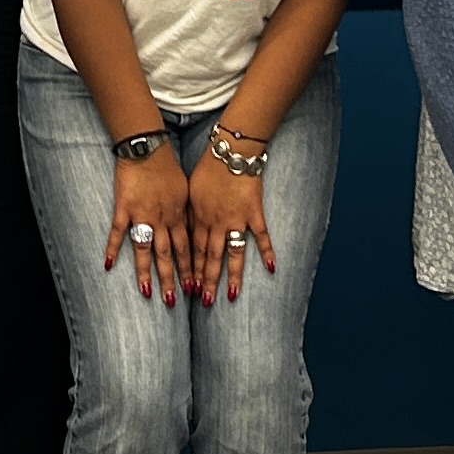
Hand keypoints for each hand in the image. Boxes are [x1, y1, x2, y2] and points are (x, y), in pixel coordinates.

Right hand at [106, 146, 188, 304]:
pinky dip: (113, 249)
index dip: (190, 269)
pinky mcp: (124, 208)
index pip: (186, 248)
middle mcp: (162, 220)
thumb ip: (186, 213)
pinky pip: (118, 232)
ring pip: (145, 249)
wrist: (148, 149)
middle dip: (171, 279)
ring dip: (146, 272)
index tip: (194, 287)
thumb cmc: (168, 167)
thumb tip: (193, 229)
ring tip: (146, 293)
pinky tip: (108, 265)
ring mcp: (142, 215)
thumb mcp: (186, 190)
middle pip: (167, 255)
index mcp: (178, 216)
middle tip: (173, 300)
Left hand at [186, 153, 271, 303]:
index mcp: (198, 218)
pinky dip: (267, 252)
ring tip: (230, 296)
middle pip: (210, 257)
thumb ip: (188, 213)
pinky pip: (261, 236)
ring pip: (233, 253)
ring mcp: (236, 220)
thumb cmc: (207, 168)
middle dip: (207, 281)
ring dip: (231, 276)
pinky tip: (272, 268)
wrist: (230, 152)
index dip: (191, 271)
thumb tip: (182, 231)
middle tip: (205, 301)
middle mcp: (216, 223)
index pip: (193, 250)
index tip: (189, 289)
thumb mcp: (189, 191)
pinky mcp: (254, 213)